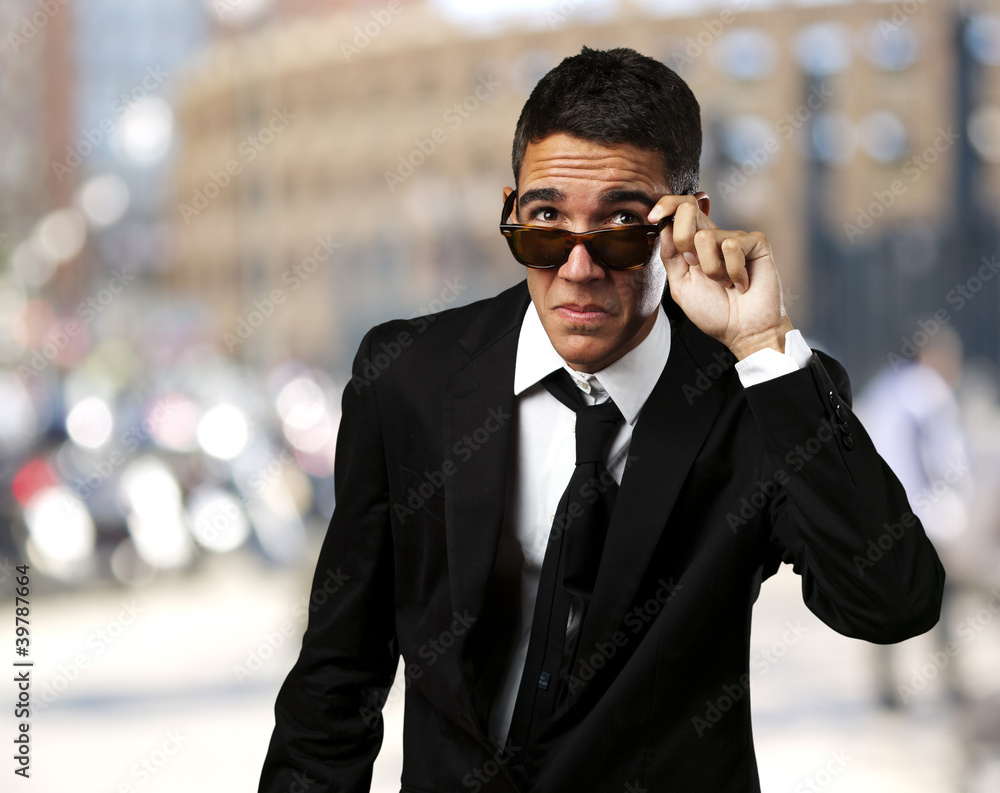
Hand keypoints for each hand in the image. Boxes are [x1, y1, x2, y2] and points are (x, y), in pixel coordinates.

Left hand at [649, 193, 793, 360]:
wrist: (743, 332)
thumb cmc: (715, 311)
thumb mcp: (681, 285)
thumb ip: (670, 256)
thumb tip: (663, 226)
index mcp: (695, 245)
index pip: (680, 210)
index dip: (665, 206)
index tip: (653, 217)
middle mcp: (715, 236)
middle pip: (689, 209)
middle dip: (682, 240)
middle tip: (694, 265)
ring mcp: (736, 237)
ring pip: (705, 237)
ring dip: (711, 270)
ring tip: (725, 283)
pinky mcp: (756, 242)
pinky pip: (732, 246)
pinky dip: (733, 272)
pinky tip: (742, 283)